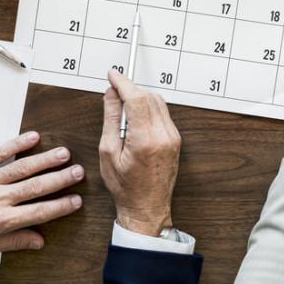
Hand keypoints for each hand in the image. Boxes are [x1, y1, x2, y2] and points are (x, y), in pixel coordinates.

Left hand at [0, 131, 83, 255]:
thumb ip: (13, 242)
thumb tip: (37, 240)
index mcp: (0, 221)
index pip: (39, 212)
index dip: (61, 206)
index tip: (75, 200)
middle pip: (37, 186)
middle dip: (61, 179)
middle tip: (78, 172)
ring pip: (23, 167)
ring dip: (46, 159)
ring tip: (64, 154)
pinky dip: (17, 144)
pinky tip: (33, 137)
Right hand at [99, 70, 181, 236]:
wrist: (147, 208)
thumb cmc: (125, 187)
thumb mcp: (108, 152)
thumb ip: (111, 119)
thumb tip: (111, 94)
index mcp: (145, 139)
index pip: (136, 98)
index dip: (123, 82)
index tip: (112, 75)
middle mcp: (163, 135)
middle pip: (148, 96)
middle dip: (130, 90)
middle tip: (113, 94)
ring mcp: (172, 137)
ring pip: (157, 102)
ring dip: (140, 98)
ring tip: (123, 109)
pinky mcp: (175, 139)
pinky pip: (162, 113)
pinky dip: (148, 108)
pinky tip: (135, 119)